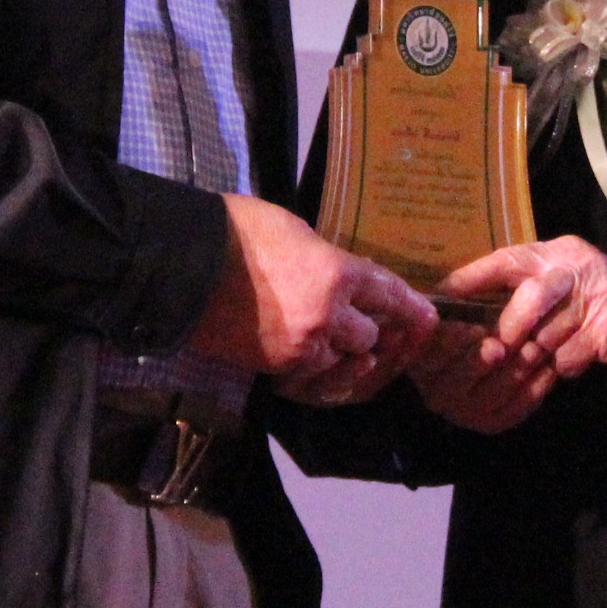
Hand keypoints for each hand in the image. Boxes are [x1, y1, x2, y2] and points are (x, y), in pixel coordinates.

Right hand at [188, 193, 437, 402]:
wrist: (180, 264)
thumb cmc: (236, 231)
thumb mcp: (295, 229)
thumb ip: (329, 257)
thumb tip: (346, 276)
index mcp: (338, 274)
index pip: (389, 296)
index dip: (410, 307)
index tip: (426, 316)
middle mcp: (327, 317)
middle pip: (370, 337)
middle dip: (369, 329)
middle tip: (368, 321)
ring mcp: (299, 347)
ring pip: (341, 361)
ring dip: (341, 352)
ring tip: (334, 339)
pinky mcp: (273, 367)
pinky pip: (310, 378)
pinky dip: (314, 369)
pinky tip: (310, 357)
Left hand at [424, 237, 606, 427]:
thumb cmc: (597, 302)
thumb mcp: (562, 285)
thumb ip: (525, 293)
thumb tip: (472, 316)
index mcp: (555, 254)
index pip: (506, 260)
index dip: (472, 278)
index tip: (442, 297)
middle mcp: (574, 268)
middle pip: (531, 296)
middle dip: (512, 326)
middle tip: (500, 346)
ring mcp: (595, 298)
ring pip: (546, 335)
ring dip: (543, 352)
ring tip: (554, 349)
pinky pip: (568, 358)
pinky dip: (567, 364)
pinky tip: (581, 356)